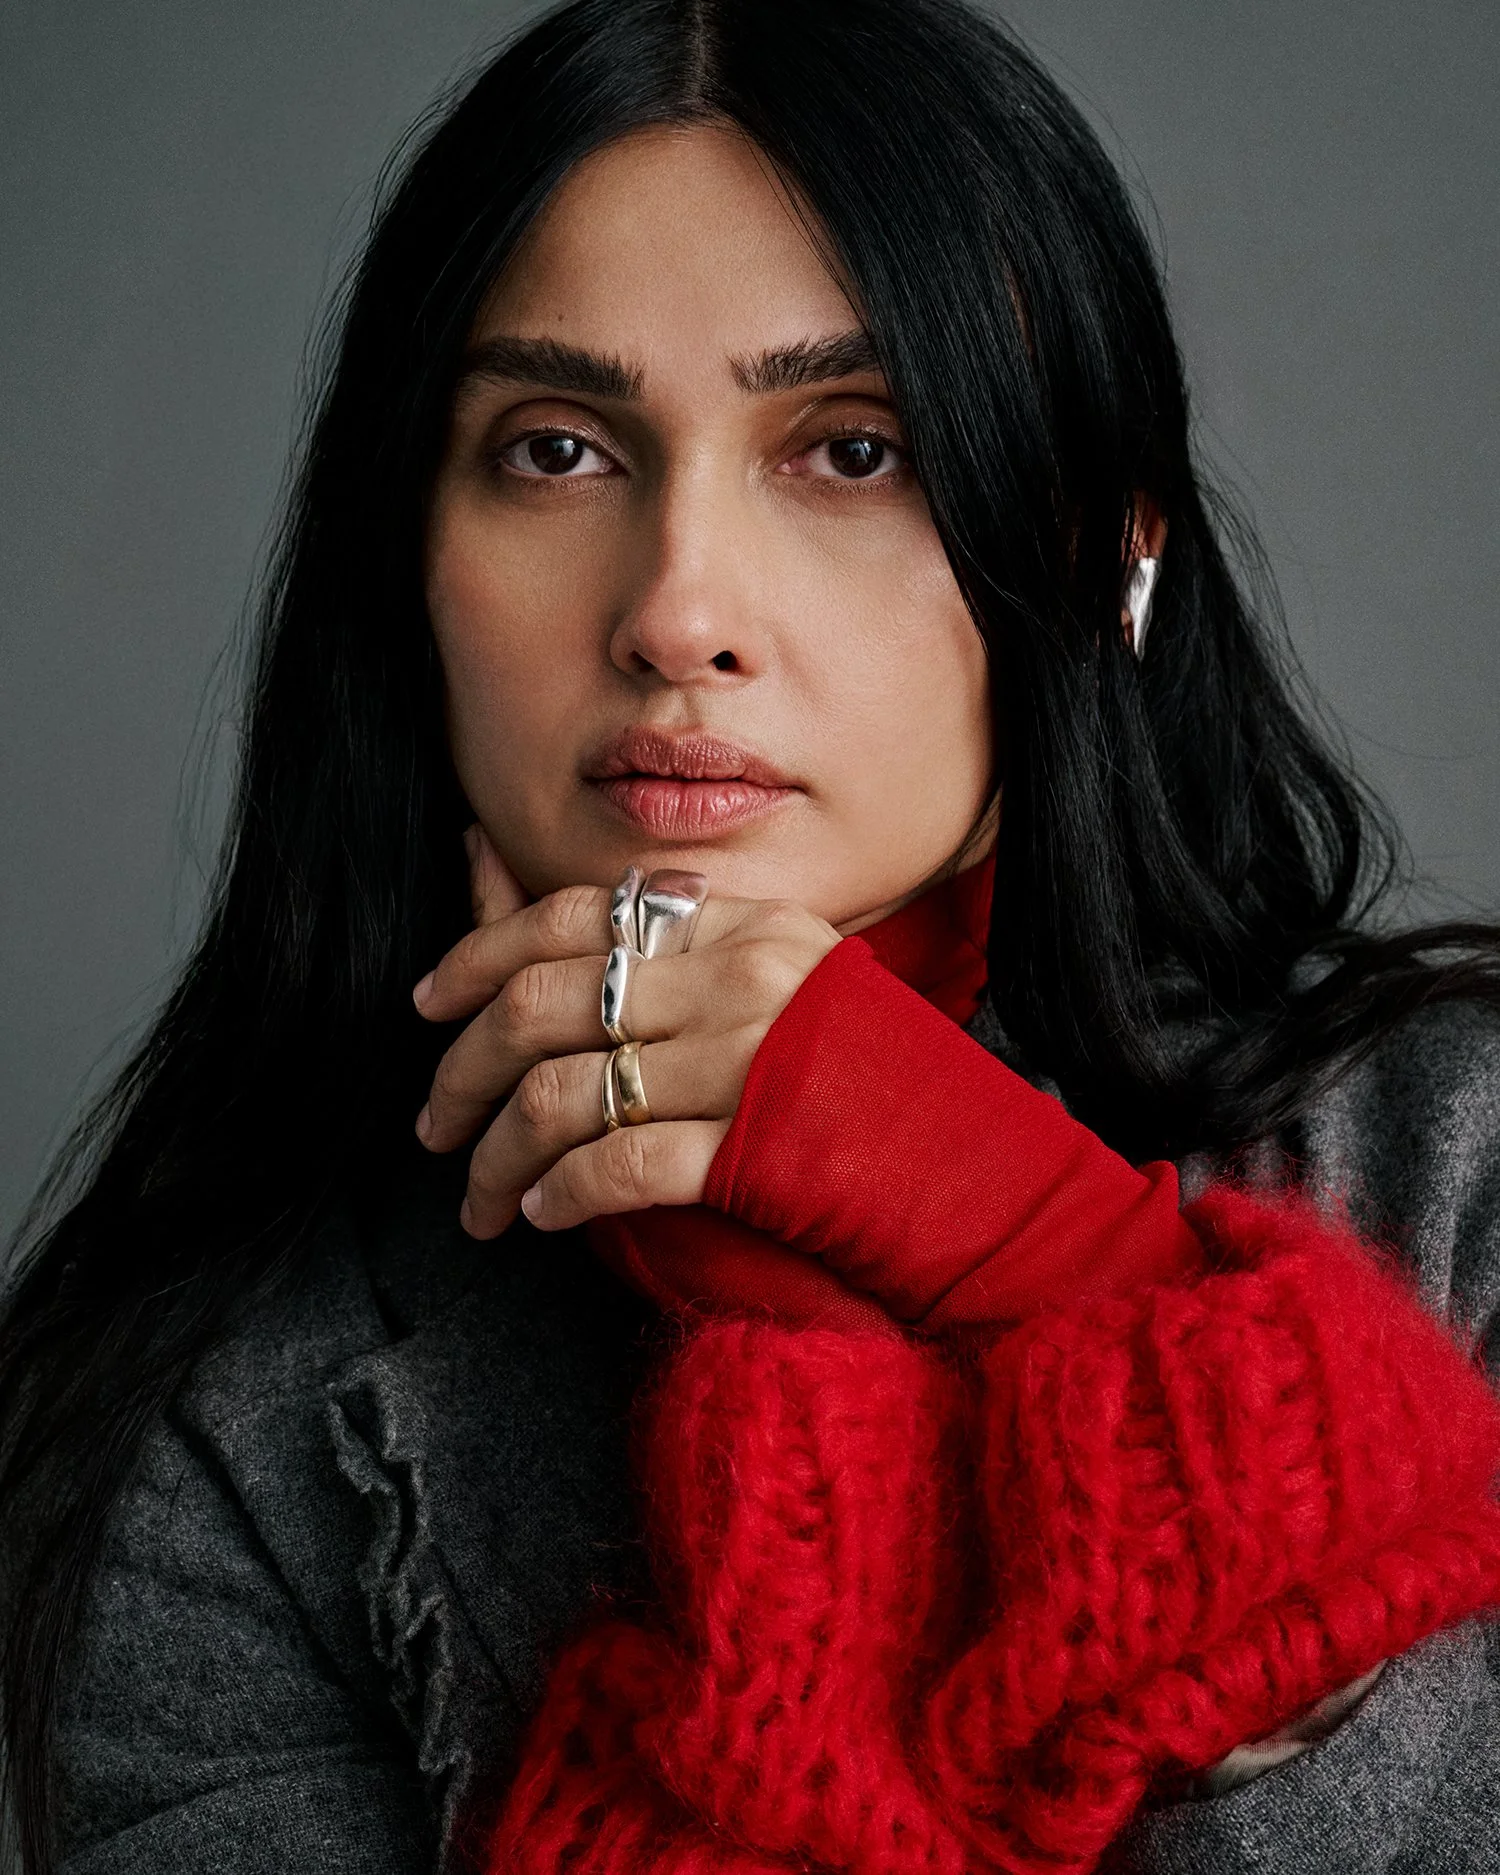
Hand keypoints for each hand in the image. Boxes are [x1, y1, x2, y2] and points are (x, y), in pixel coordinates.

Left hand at [412, 827, 840, 1238]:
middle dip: (462, 1069)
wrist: (983, 1180)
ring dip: (497, 1158)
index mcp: (749, 924)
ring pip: (562, 1095)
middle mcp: (745, 978)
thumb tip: (490, 860)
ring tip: (479, 1199)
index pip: (578, 914)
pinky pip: (613, 1166)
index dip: (480, 955)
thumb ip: (649, 939)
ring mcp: (751, 1061)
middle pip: (545, 1004)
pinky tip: (543, 1215)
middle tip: (434, 1122)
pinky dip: (558, 1195)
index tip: (430, 1005)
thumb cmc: (872, 1085)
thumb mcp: (774, 982)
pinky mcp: (753, 1150)